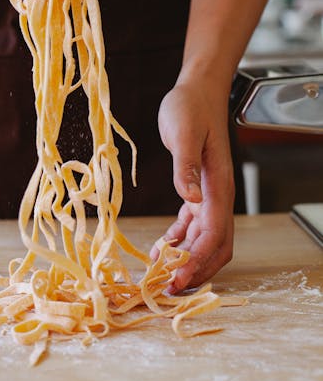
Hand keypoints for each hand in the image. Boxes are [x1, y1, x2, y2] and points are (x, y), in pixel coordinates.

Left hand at [150, 80, 234, 291]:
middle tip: (168, 289)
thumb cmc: (190, 108)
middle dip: (196, 271)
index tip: (175, 279)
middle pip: (216, 247)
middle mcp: (218, 195)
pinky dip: (180, 241)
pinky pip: (193, 226)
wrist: (197, 91)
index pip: (214, 235)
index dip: (196, 261)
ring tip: (162, 275)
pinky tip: (163, 249)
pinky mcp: (197, 189)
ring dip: (187, 260)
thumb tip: (190, 200)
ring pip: (205, 240)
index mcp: (218, 186)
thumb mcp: (183, 133)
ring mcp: (209, 194)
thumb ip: (186, 167)